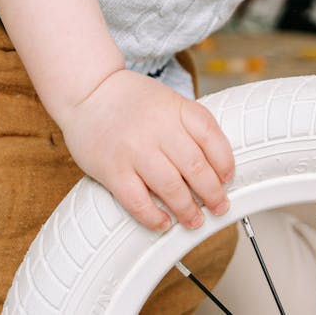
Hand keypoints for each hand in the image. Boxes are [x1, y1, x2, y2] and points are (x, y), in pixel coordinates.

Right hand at [60, 69, 233, 231]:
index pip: (210, 136)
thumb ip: (187, 125)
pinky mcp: (112, 170)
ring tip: (194, 220)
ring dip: (187, 210)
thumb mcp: (166, 100)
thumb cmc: (130, 99)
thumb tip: (213, 164)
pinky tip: (163, 223)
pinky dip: (154, 217)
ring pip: (171, 188)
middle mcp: (157, 128)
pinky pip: (138, 201)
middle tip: (219, 206)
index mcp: (175, 107)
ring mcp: (134, 149)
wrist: (87, 92)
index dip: (224, 162)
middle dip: (212, 193)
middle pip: (195, 167)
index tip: (227, 178)